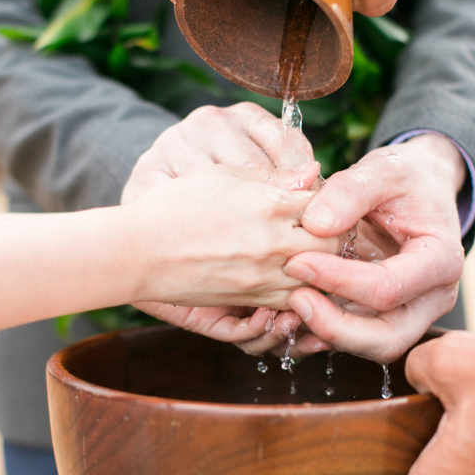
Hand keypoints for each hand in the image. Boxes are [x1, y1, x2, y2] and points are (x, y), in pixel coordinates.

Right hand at [122, 103, 321, 354]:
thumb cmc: (176, 206)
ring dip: (323, 264)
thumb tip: (313, 173)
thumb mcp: (224, 176)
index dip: (329, 198)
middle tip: (329, 226)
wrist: (139, 252)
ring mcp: (264, 277)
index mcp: (268, 204)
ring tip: (316, 251)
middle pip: (332, 242)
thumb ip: (273, 176)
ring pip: (320, 275)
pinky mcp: (252, 300)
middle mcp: (272, 243)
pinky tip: (298, 276)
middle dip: (335, 232)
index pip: (325, 201)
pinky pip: (295, 300)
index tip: (324, 197)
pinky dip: (305, 289)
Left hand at [284, 134, 466, 362]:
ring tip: (288, 306)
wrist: (420, 190)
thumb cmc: (405, 178)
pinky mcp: (388, 318)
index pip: (388, 287)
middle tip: (293, 300)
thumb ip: (350, 190)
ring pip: (371, 346)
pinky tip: (294, 312)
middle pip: (387, 338)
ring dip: (327, 333)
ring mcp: (412, 313)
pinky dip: (325, 332)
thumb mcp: (384, 168)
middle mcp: (432, 298)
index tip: (297, 261)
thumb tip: (313, 225)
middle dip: (336, 327)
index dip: (340, 280)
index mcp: (441, 260)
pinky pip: (358, 339)